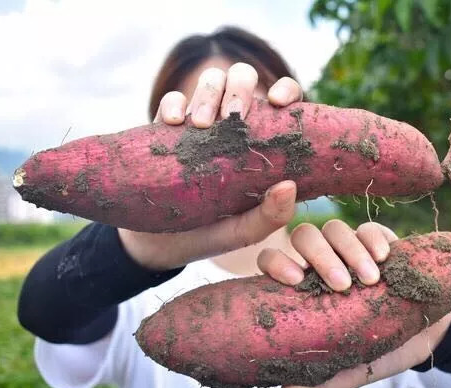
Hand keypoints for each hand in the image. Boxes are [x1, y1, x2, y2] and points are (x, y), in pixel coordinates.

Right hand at [119, 63, 303, 269]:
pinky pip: (170, 101)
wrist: (160, 245)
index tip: (278, 102)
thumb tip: (290, 185)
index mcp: (262, 142)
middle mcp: (234, 127)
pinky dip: (172, 104)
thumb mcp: (245, 231)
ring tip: (202, 124)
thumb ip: (271, 214)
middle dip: (240, 87)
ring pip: (211, 81)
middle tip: (233, 116)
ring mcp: (200, 124)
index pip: (283, 101)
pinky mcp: (167, 129)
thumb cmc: (212, 234)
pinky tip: (173, 123)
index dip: (285, 89)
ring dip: (208, 93)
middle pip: (243, 78)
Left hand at [257, 219, 450, 387]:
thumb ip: (324, 383)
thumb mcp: (356, 370)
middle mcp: (323, 263)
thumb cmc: (384, 349)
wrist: (430, 335)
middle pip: (304, 237)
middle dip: (319, 256)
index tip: (294, 281)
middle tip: (341, 285)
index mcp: (306, 290)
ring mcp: (351, 248)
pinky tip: (386, 258)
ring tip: (370, 279)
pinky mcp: (380, 240)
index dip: (276, 263)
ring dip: (350, 250)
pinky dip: (374, 239)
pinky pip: (369, 228)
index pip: (273, 261)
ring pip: (335, 228)